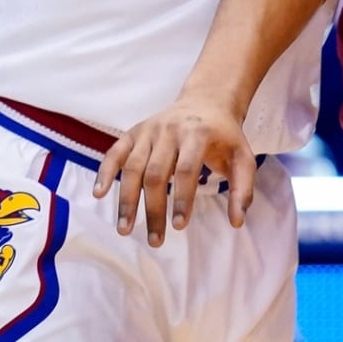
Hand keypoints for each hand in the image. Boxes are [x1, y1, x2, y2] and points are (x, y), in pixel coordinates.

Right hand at [93, 91, 254, 245]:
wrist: (207, 101)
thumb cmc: (225, 136)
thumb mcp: (243, 157)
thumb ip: (242, 189)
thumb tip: (236, 223)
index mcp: (198, 133)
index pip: (186, 169)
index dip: (182, 198)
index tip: (180, 226)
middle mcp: (170, 129)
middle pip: (156, 173)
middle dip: (153, 208)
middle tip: (155, 240)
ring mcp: (149, 129)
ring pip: (132, 166)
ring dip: (126, 200)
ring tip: (125, 229)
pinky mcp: (134, 132)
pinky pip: (114, 152)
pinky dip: (105, 171)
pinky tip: (99, 194)